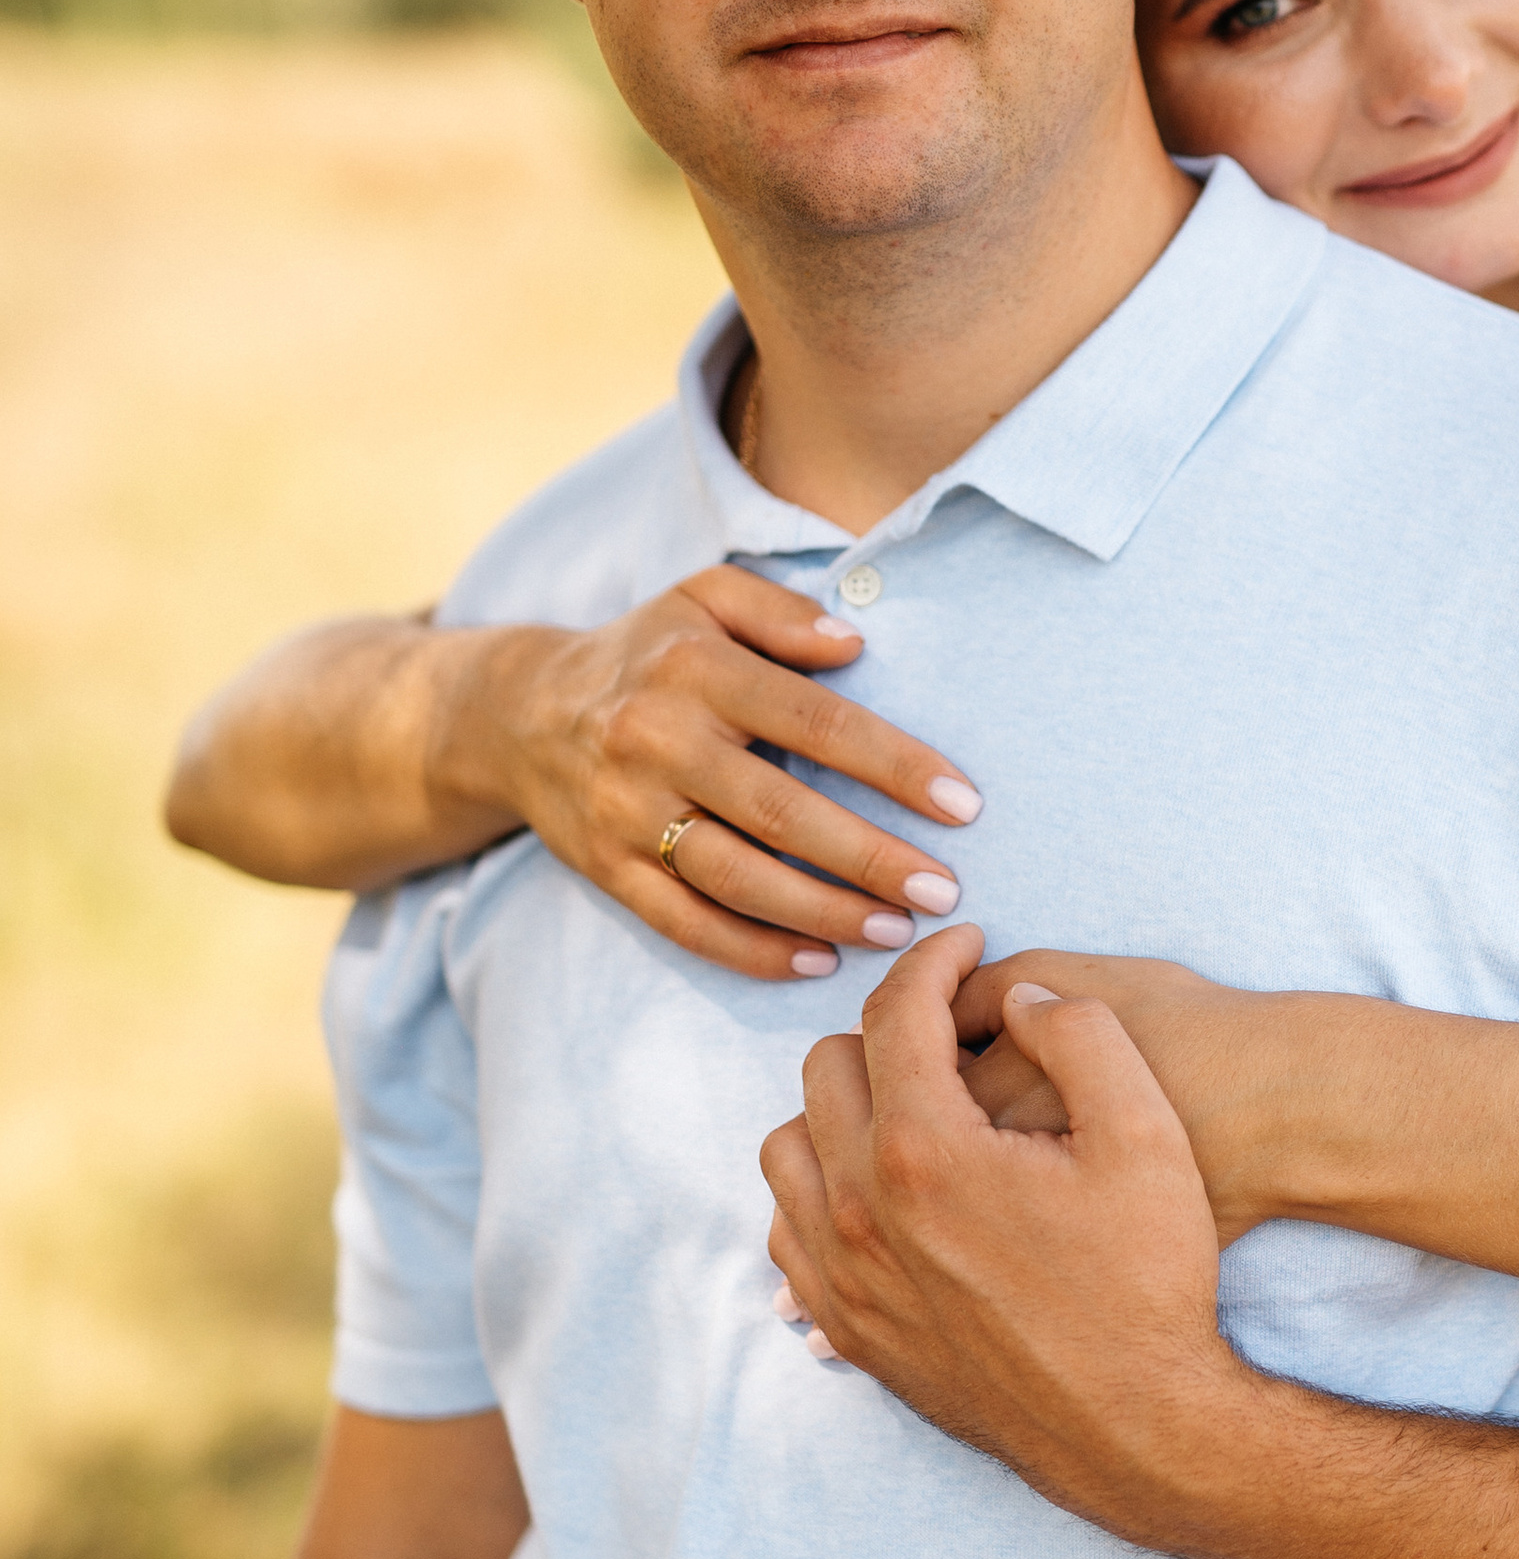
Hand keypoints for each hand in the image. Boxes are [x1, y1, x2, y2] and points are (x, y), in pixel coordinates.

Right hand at [453, 568, 981, 981]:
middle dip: (869, 856)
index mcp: (696, 670)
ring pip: (735, 878)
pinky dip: (752, 951)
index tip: (962, 802)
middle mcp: (657, 742)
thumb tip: (855, 643)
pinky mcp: (606, 870)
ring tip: (894, 929)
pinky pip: (685, 923)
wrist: (517, 714)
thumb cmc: (647, 654)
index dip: (892, 765)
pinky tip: (817, 960)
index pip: (813, 721)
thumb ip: (781, 614)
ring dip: (821, 911)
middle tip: (943, 889)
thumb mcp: (705, 598)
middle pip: (780, 811)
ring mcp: (627, 813)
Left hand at [760, 929, 1238, 1519]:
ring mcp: (844, 1277)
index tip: (968, 943)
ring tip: (907, 1104)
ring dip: (839, 1108)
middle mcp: (860, 1210)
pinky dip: (819, 1189)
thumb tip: (1018, 996)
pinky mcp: (848, 1329)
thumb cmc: (1148, 1279)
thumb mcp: (1147, 1134)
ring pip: (789, 1148)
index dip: (933, 959)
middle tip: (950, 1029)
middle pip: (826, 1070)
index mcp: (924, 1150)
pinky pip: (789, 1232)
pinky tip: (878, 1187)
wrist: (1135, 1425)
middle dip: (886, 1029)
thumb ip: (1082, 1033)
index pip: (894, 1014)